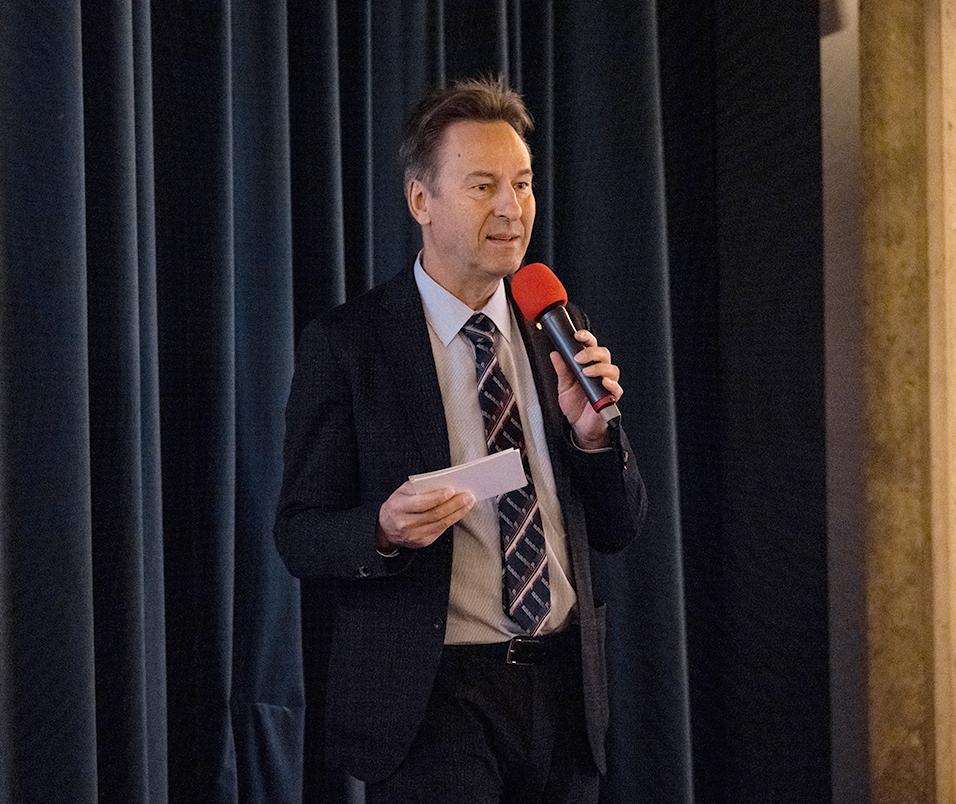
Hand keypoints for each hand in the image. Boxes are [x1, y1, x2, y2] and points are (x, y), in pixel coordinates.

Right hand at [376, 481, 474, 550]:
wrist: (385, 528)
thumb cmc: (397, 505)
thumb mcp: (402, 492)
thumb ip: (419, 487)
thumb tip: (443, 483)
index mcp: (398, 507)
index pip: (422, 503)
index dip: (438, 497)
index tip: (452, 490)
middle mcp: (405, 523)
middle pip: (435, 514)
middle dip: (454, 504)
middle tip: (468, 496)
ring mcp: (414, 535)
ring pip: (441, 524)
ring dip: (457, 513)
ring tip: (468, 503)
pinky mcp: (422, 542)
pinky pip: (440, 530)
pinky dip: (452, 520)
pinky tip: (459, 512)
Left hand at [549, 329, 622, 448]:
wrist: (579, 426)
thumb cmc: (575, 405)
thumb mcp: (563, 386)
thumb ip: (561, 370)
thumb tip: (555, 354)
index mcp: (589, 365)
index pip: (591, 346)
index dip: (586, 338)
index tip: (577, 336)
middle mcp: (600, 372)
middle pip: (604, 354)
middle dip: (592, 352)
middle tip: (578, 358)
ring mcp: (607, 384)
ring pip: (611, 369)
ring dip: (599, 368)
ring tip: (586, 372)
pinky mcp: (612, 398)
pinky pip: (617, 388)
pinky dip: (611, 384)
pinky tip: (603, 383)